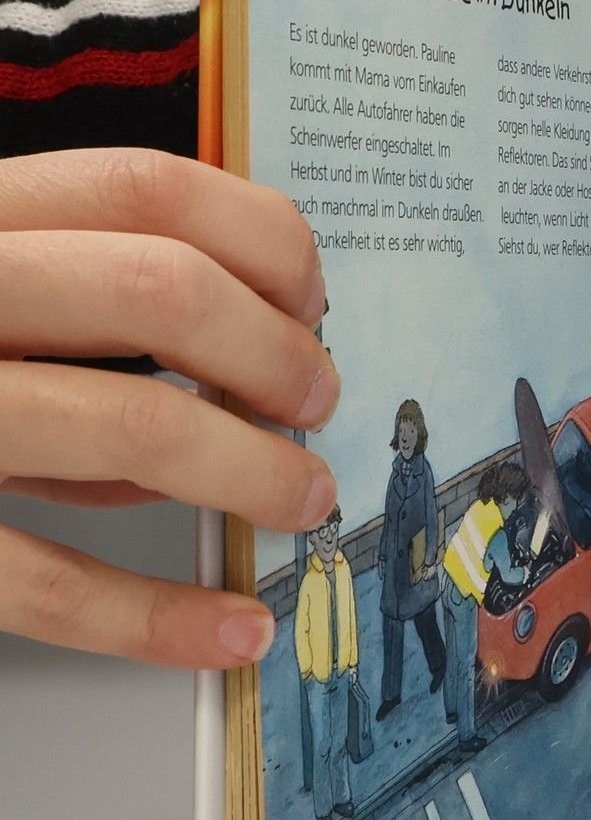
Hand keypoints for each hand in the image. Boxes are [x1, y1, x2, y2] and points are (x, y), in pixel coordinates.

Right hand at [0, 150, 337, 666]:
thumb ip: (81, 296)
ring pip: (130, 428)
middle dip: (277, 356)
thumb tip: (253, 351)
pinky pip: (45, 581)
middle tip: (315, 405)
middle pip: (160, 289)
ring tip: (299, 500)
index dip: (266, 245)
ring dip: (253, 473)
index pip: (147, 188)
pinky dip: (159, 619)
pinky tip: (230, 632)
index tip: (310, 305)